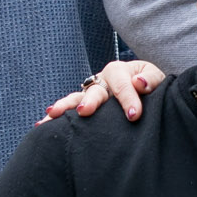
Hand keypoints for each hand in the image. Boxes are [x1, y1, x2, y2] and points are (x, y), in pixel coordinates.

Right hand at [41, 60, 165, 123]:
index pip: (123, 85)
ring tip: (52, 115)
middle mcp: (101, 81)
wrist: (143, 91)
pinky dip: (55, 118)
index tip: (134, 115)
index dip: (128, 99)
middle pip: (94, 91)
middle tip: (85, 111)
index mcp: (119, 72)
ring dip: (64, 107)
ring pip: (75, 99)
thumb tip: (139, 84)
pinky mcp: (83, 106)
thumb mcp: (156, 79)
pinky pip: (69, 112)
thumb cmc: (150, 86)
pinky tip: (40, 125)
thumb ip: (151, 80)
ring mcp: (90, 94)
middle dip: (90, 101)